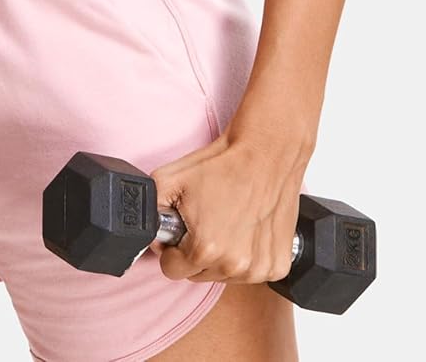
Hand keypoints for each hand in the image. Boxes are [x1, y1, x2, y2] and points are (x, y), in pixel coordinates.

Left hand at [147, 127, 305, 285]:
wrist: (265, 151)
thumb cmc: (223, 163)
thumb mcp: (168, 178)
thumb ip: (149, 209)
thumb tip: (147, 231)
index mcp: (205, 250)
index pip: (171, 269)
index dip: (172, 248)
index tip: (183, 229)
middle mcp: (234, 266)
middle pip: (197, 273)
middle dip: (196, 251)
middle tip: (206, 219)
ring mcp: (259, 269)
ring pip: (224, 274)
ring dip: (222, 254)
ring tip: (227, 220)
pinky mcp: (277, 266)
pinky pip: (252, 272)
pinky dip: (248, 255)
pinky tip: (247, 228)